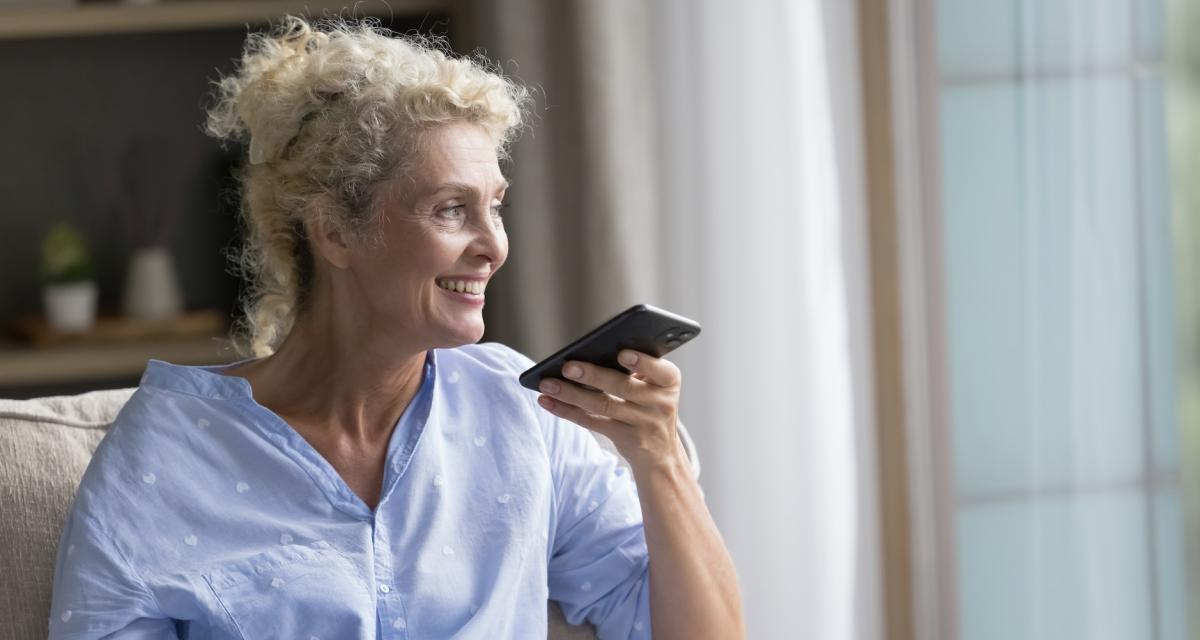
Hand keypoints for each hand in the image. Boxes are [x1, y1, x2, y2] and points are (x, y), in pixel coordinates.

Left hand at [536, 350, 684, 471]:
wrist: (661, 452)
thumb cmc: (651, 404)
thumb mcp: (656, 386)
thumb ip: (636, 369)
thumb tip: (590, 354)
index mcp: (669, 381)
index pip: (660, 371)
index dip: (641, 363)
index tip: (621, 353)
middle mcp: (660, 403)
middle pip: (622, 387)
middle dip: (593, 376)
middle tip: (567, 366)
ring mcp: (642, 423)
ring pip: (602, 406)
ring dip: (571, 394)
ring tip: (547, 384)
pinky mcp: (624, 438)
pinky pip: (591, 423)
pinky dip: (567, 411)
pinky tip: (548, 401)